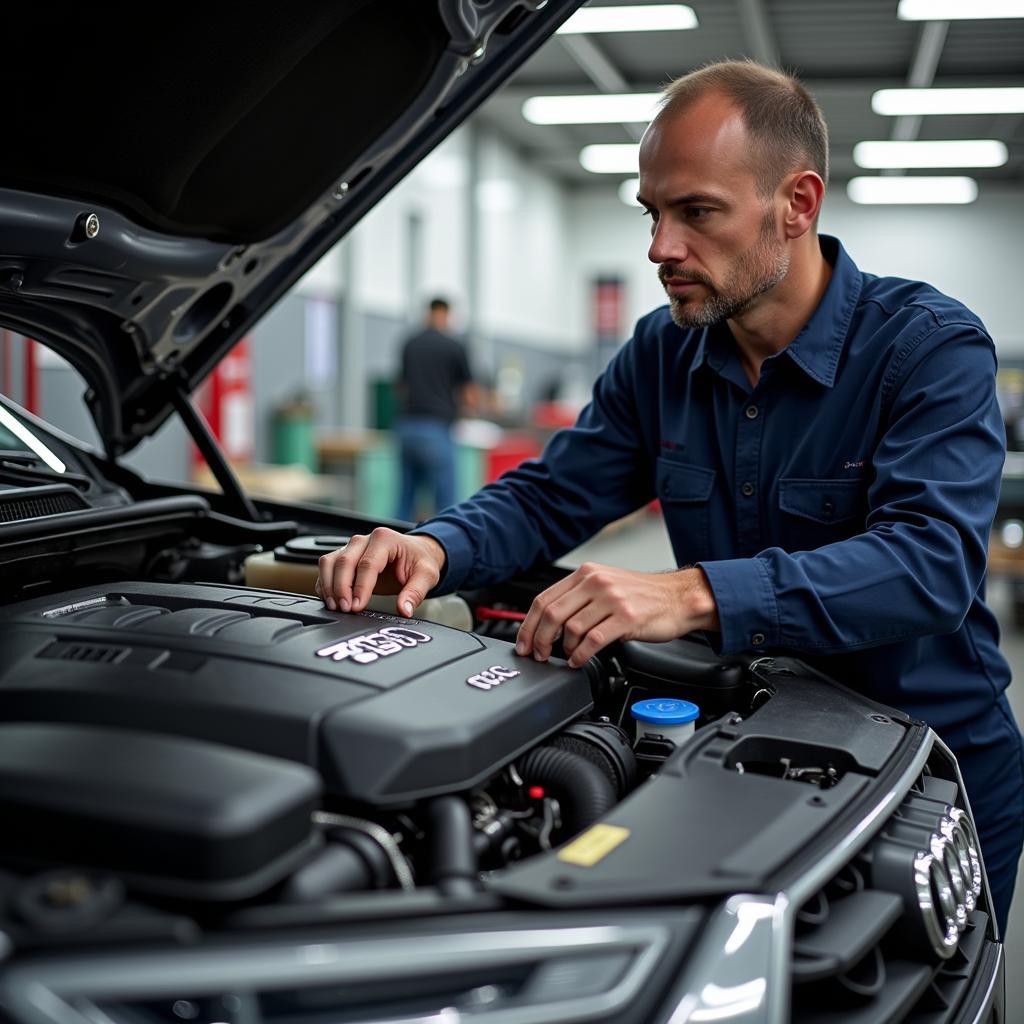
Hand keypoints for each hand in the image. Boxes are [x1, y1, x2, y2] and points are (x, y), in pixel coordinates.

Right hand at [316, 528, 446, 616]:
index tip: (358, 606)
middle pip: (344, 562)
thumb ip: (415, 593)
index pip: (368, 564)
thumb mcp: (426, 575)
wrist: (415, 553)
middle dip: (341, 588)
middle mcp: (364, 540)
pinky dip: (324, 584)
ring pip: (330, 562)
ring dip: (329, 585)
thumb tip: (404, 610)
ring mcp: (351, 547)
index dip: (361, 587)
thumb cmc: (419, 560)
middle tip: (346, 609)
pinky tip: (330, 600)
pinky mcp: (343, 557)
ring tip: (335, 606)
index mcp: (384, 539)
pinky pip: (326, 568)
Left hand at [515, 563, 718, 667]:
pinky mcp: (626, 617)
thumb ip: (578, 598)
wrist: (679, 597)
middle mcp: (596, 582)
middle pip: (552, 614)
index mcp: (586, 573)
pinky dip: (581, 655)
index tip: (524, 642)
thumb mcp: (606, 585)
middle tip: (539, 655)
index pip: (544, 599)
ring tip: (565, 657)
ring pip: (571, 628)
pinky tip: (579, 661)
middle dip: (539, 639)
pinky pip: (593, 640)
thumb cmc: (642, 596)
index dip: (528, 625)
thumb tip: (548, 622)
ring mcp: (611, 599)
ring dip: (563, 649)